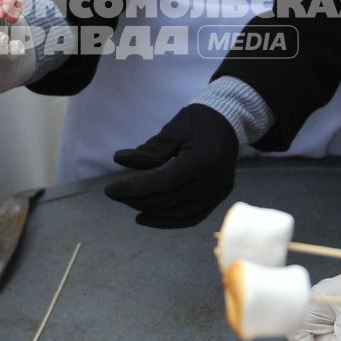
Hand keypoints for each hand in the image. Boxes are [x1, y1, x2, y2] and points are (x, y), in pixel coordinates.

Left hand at [104, 105, 237, 227]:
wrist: (229, 122)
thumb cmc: (198, 120)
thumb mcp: (174, 129)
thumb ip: (150, 149)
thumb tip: (120, 160)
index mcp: (202, 160)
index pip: (163, 182)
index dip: (135, 189)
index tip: (110, 190)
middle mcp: (213, 181)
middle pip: (169, 200)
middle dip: (138, 199)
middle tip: (114, 194)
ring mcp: (218, 192)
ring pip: (179, 212)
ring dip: (150, 210)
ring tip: (128, 202)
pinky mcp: (218, 197)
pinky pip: (191, 216)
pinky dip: (168, 220)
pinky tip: (145, 216)